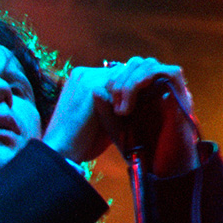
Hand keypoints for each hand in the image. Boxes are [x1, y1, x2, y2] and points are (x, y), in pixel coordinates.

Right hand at [42, 57, 198, 176]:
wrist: (61, 153)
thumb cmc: (78, 145)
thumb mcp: (99, 122)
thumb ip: (114, 109)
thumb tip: (134, 109)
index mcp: (84, 81)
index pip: (117, 75)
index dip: (134, 85)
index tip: (149, 96)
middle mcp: (85, 74)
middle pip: (124, 69)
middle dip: (142, 80)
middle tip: (161, 90)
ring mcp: (89, 78)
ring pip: (127, 72)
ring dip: (143, 85)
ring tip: (157, 96)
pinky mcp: (94, 87)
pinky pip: (125, 82)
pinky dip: (139, 92)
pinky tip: (151, 101)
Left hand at [102, 56, 198, 175]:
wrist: (162, 171)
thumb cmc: (141, 152)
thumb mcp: (117, 129)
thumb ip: (106, 111)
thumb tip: (96, 90)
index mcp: (144, 92)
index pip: (128, 69)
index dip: (113, 78)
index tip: (102, 98)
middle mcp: (159, 87)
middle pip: (138, 63)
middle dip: (119, 79)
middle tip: (113, 105)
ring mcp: (172, 90)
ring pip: (150, 65)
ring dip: (130, 82)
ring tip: (122, 110)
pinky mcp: (183, 96)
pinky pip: (169, 73)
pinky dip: (146, 80)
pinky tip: (132, 102)